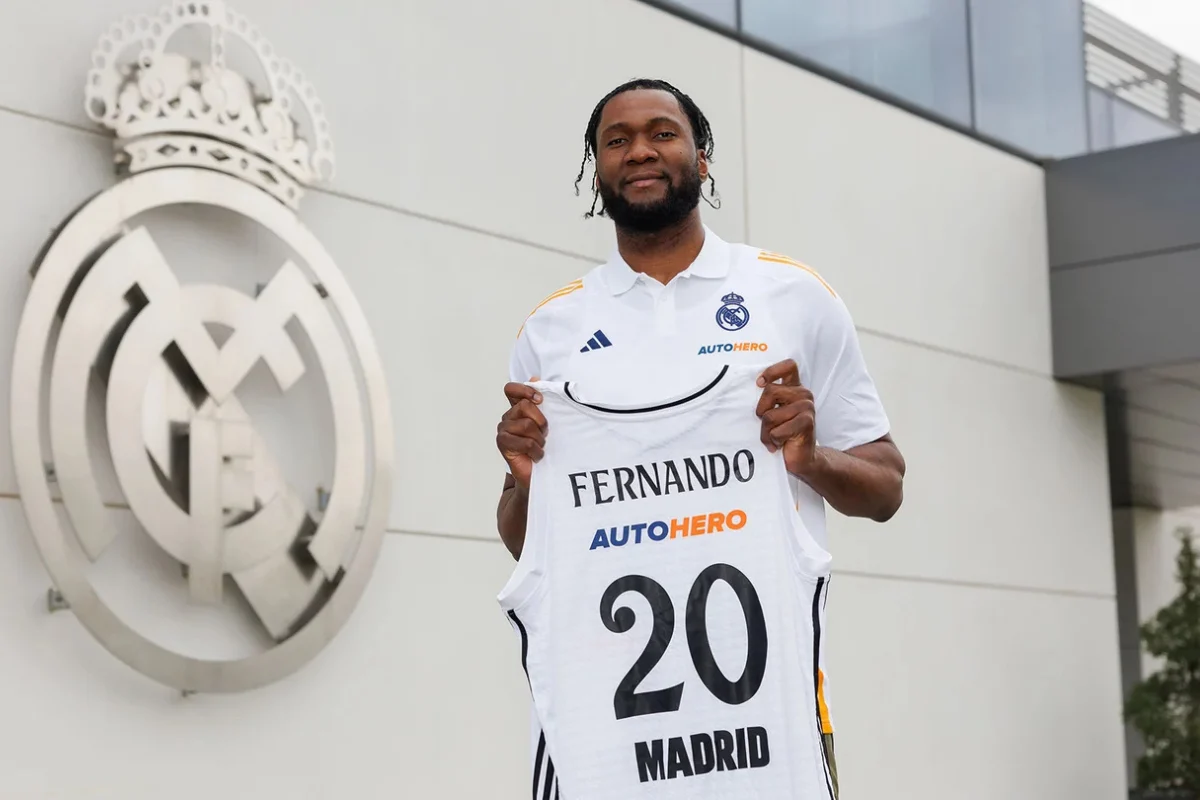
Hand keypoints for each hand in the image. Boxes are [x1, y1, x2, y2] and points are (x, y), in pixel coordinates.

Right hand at [496, 377, 545, 489]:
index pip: (512, 389)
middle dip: (541, 421)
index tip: (540, 399)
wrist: (540, 473)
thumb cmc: (544, 446)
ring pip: (526, 425)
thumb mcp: (549, 420)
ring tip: (540, 446)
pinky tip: (535, 455)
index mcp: (517, 408)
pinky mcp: (503, 444)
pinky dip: (536, 450)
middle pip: (525, 406)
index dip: (525, 390)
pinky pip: (524, 442)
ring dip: (539, 439)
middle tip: (544, 434)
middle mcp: (508, 417)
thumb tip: (534, 378)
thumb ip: (542, 400)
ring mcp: (504, 430)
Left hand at [755, 359, 817, 477]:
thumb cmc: (783, 434)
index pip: (788, 366)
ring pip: (770, 415)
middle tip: (767, 425)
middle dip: (761, 412)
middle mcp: (803, 394)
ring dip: (766, 432)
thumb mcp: (772, 413)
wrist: (801, 458)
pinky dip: (773, 441)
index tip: (760, 383)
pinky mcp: (807, 422)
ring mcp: (807, 407)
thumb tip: (753, 388)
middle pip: (770, 391)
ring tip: (774, 438)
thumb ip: (768, 399)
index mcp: (794, 388)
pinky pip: (777, 430)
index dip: (772, 371)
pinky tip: (780, 444)